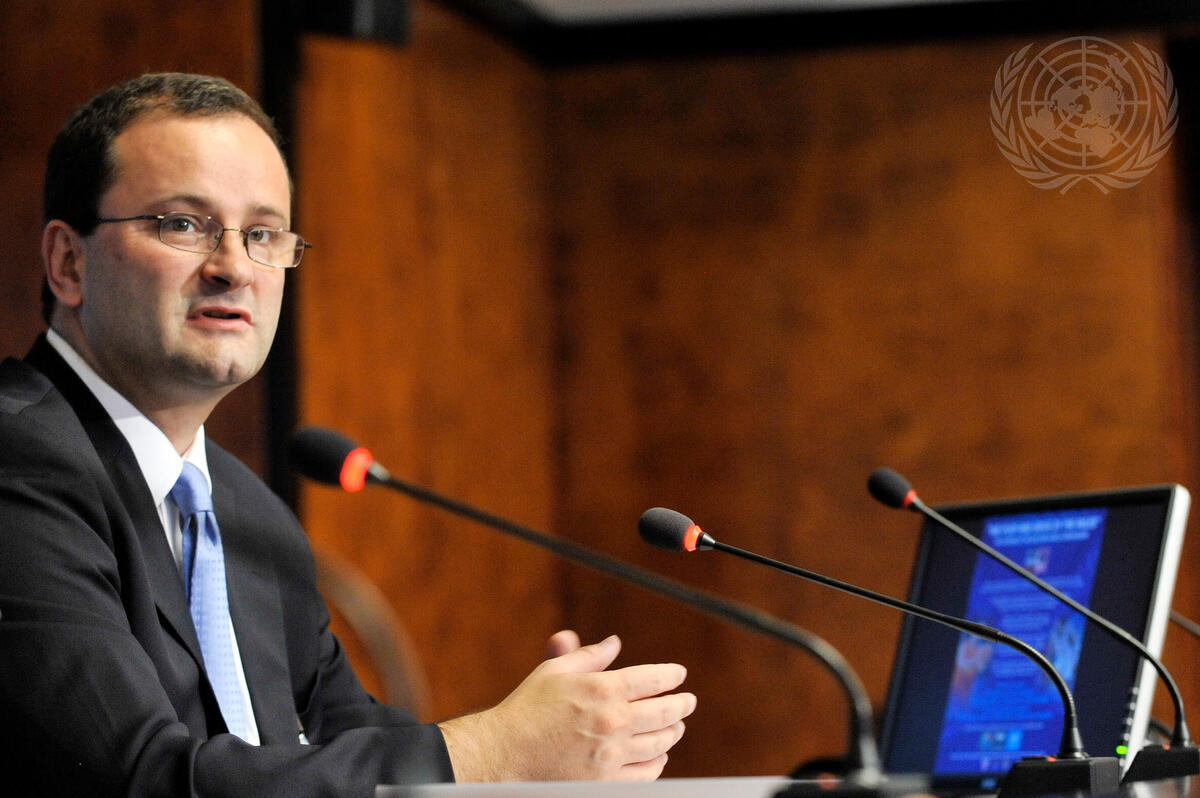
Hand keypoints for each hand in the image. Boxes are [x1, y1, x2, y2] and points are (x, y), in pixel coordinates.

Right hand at [438, 632, 695, 781]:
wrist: (506, 752)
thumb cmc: (528, 707)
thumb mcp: (556, 671)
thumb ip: (590, 656)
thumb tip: (615, 642)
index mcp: (603, 689)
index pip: (653, 680)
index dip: (671, 676)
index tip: (679, 675)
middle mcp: (613, 721)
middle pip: (664, 712)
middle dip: (681, 705)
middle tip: (689, 702)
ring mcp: (612, 754)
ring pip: (659, 743)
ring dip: (672, 732)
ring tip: (676, 726)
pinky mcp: (607, 782)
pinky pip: (646, 773)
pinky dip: (658, 763)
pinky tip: (659, 756)